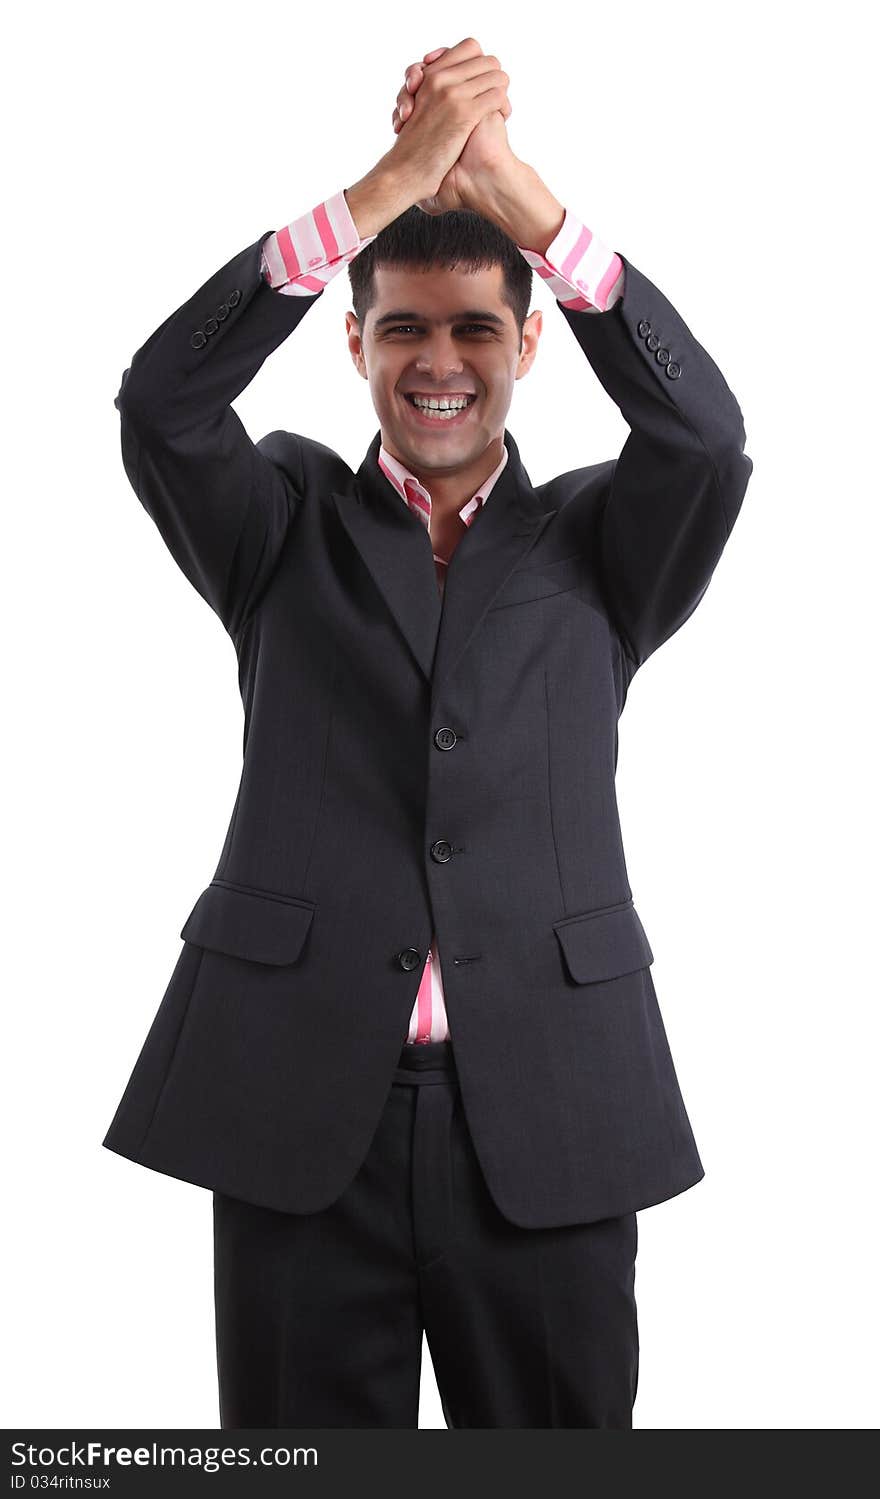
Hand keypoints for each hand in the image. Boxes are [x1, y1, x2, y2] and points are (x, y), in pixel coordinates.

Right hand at [393, 45, 514, 214]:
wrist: (405, 171)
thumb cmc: (412, 148)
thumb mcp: (419, 109)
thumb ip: (436, 92)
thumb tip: (460, 86)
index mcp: (430, 75)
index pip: (470, 47)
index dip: (481, 63)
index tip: (480, 83)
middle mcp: (441, 78)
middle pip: (488, 60)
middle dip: (495, 79)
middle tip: (493, 99)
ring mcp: (453, 94)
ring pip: (497, 76)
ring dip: (502, 93)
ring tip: (499, 111)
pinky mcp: (464, 113)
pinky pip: (497, 96)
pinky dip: (504, 107)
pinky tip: (501, 120)